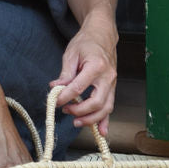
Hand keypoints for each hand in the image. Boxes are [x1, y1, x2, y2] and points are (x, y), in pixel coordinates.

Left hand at [50, 12, 117, 135]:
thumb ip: (65, 74)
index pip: (79, 87)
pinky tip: (101, 132)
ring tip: (76, 122)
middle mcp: (108, 77)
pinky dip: (106, 121)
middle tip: (65, 111)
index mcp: (96, 66)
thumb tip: (55, 89)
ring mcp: (112, 83)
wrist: (102, 35)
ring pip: (106, 108)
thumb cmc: (86, 42)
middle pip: (96, 102)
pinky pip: (110, 107)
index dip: (65, 97)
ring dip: (91, 119)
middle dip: (79, 111)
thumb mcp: (71, 54)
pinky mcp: (112, 88)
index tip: (55, 101)